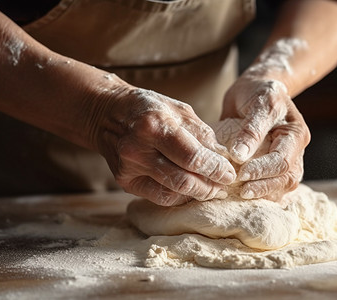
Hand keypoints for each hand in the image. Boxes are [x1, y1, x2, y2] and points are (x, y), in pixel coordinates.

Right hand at [95, 87, 235, 205]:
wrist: (107, 114)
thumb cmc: (149, 109)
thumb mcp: (179, 110)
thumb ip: (202, 134)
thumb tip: (222, 158)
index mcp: (154, 126)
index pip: (193, 157)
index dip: (215, 169)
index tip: (229, 174)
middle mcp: (138, 149)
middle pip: (183, 180)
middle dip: (209, 187)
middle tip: (224, 186)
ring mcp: (129, 168)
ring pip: (172, 193)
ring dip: (196, 194)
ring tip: (211, 189)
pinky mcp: (125, 181)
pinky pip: (159, 197)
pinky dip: (179, 196)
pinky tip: (190, 190)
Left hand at [221, 77, 309, 200]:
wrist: (256, 88)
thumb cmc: (258, 92)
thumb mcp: (259, 103)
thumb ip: (251, 130)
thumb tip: (239, 156)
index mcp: (296, 135)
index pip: (282, 160)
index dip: (262, 170)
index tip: (241, 175)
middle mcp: (295, 150)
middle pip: (286, 178)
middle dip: (263, 187)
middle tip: (241, 192)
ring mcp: (287, 160)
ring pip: (282, 186)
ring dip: (264, 194)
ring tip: (242, 196)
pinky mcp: (275, 166)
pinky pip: (274, 186)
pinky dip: (262, 193)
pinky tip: (245, 196)